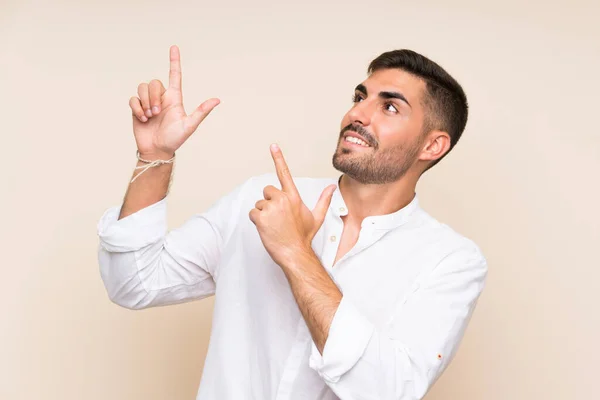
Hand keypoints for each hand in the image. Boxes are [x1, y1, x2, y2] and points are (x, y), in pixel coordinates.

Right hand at [128, 45, 219, 158]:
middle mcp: (162, 98)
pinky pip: (133, 99)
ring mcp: (148, 102)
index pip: (175, 75)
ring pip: (142, 88)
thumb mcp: (189, 125)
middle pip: (154, 82)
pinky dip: (137, 108)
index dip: (174, 61)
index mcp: (175, 98)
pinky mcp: (137, 108)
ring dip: (145, 102)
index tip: (174, 47)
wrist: (157, 150)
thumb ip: (201, 112)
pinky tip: (142, 119)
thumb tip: (217, 100)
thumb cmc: (175, 139)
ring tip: (150, 116)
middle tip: (156, 113)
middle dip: (154, 96)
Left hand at [249, 144, 336, 266]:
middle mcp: (282, 199)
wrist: (294, 253)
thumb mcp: (316, 217)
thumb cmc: (303, 237)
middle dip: (269, 202)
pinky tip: (267, 229)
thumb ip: (324, 200)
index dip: (279, 158)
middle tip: (277, 217)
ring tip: (273, 225)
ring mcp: (271, 208)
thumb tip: (331, 187)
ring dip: (263, 214)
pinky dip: (256, 221)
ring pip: (259, 204)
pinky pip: (252, 213)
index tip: (273, 146)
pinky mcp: (261, 217)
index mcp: (294, 197)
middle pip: (267, 191)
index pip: (285, 174)